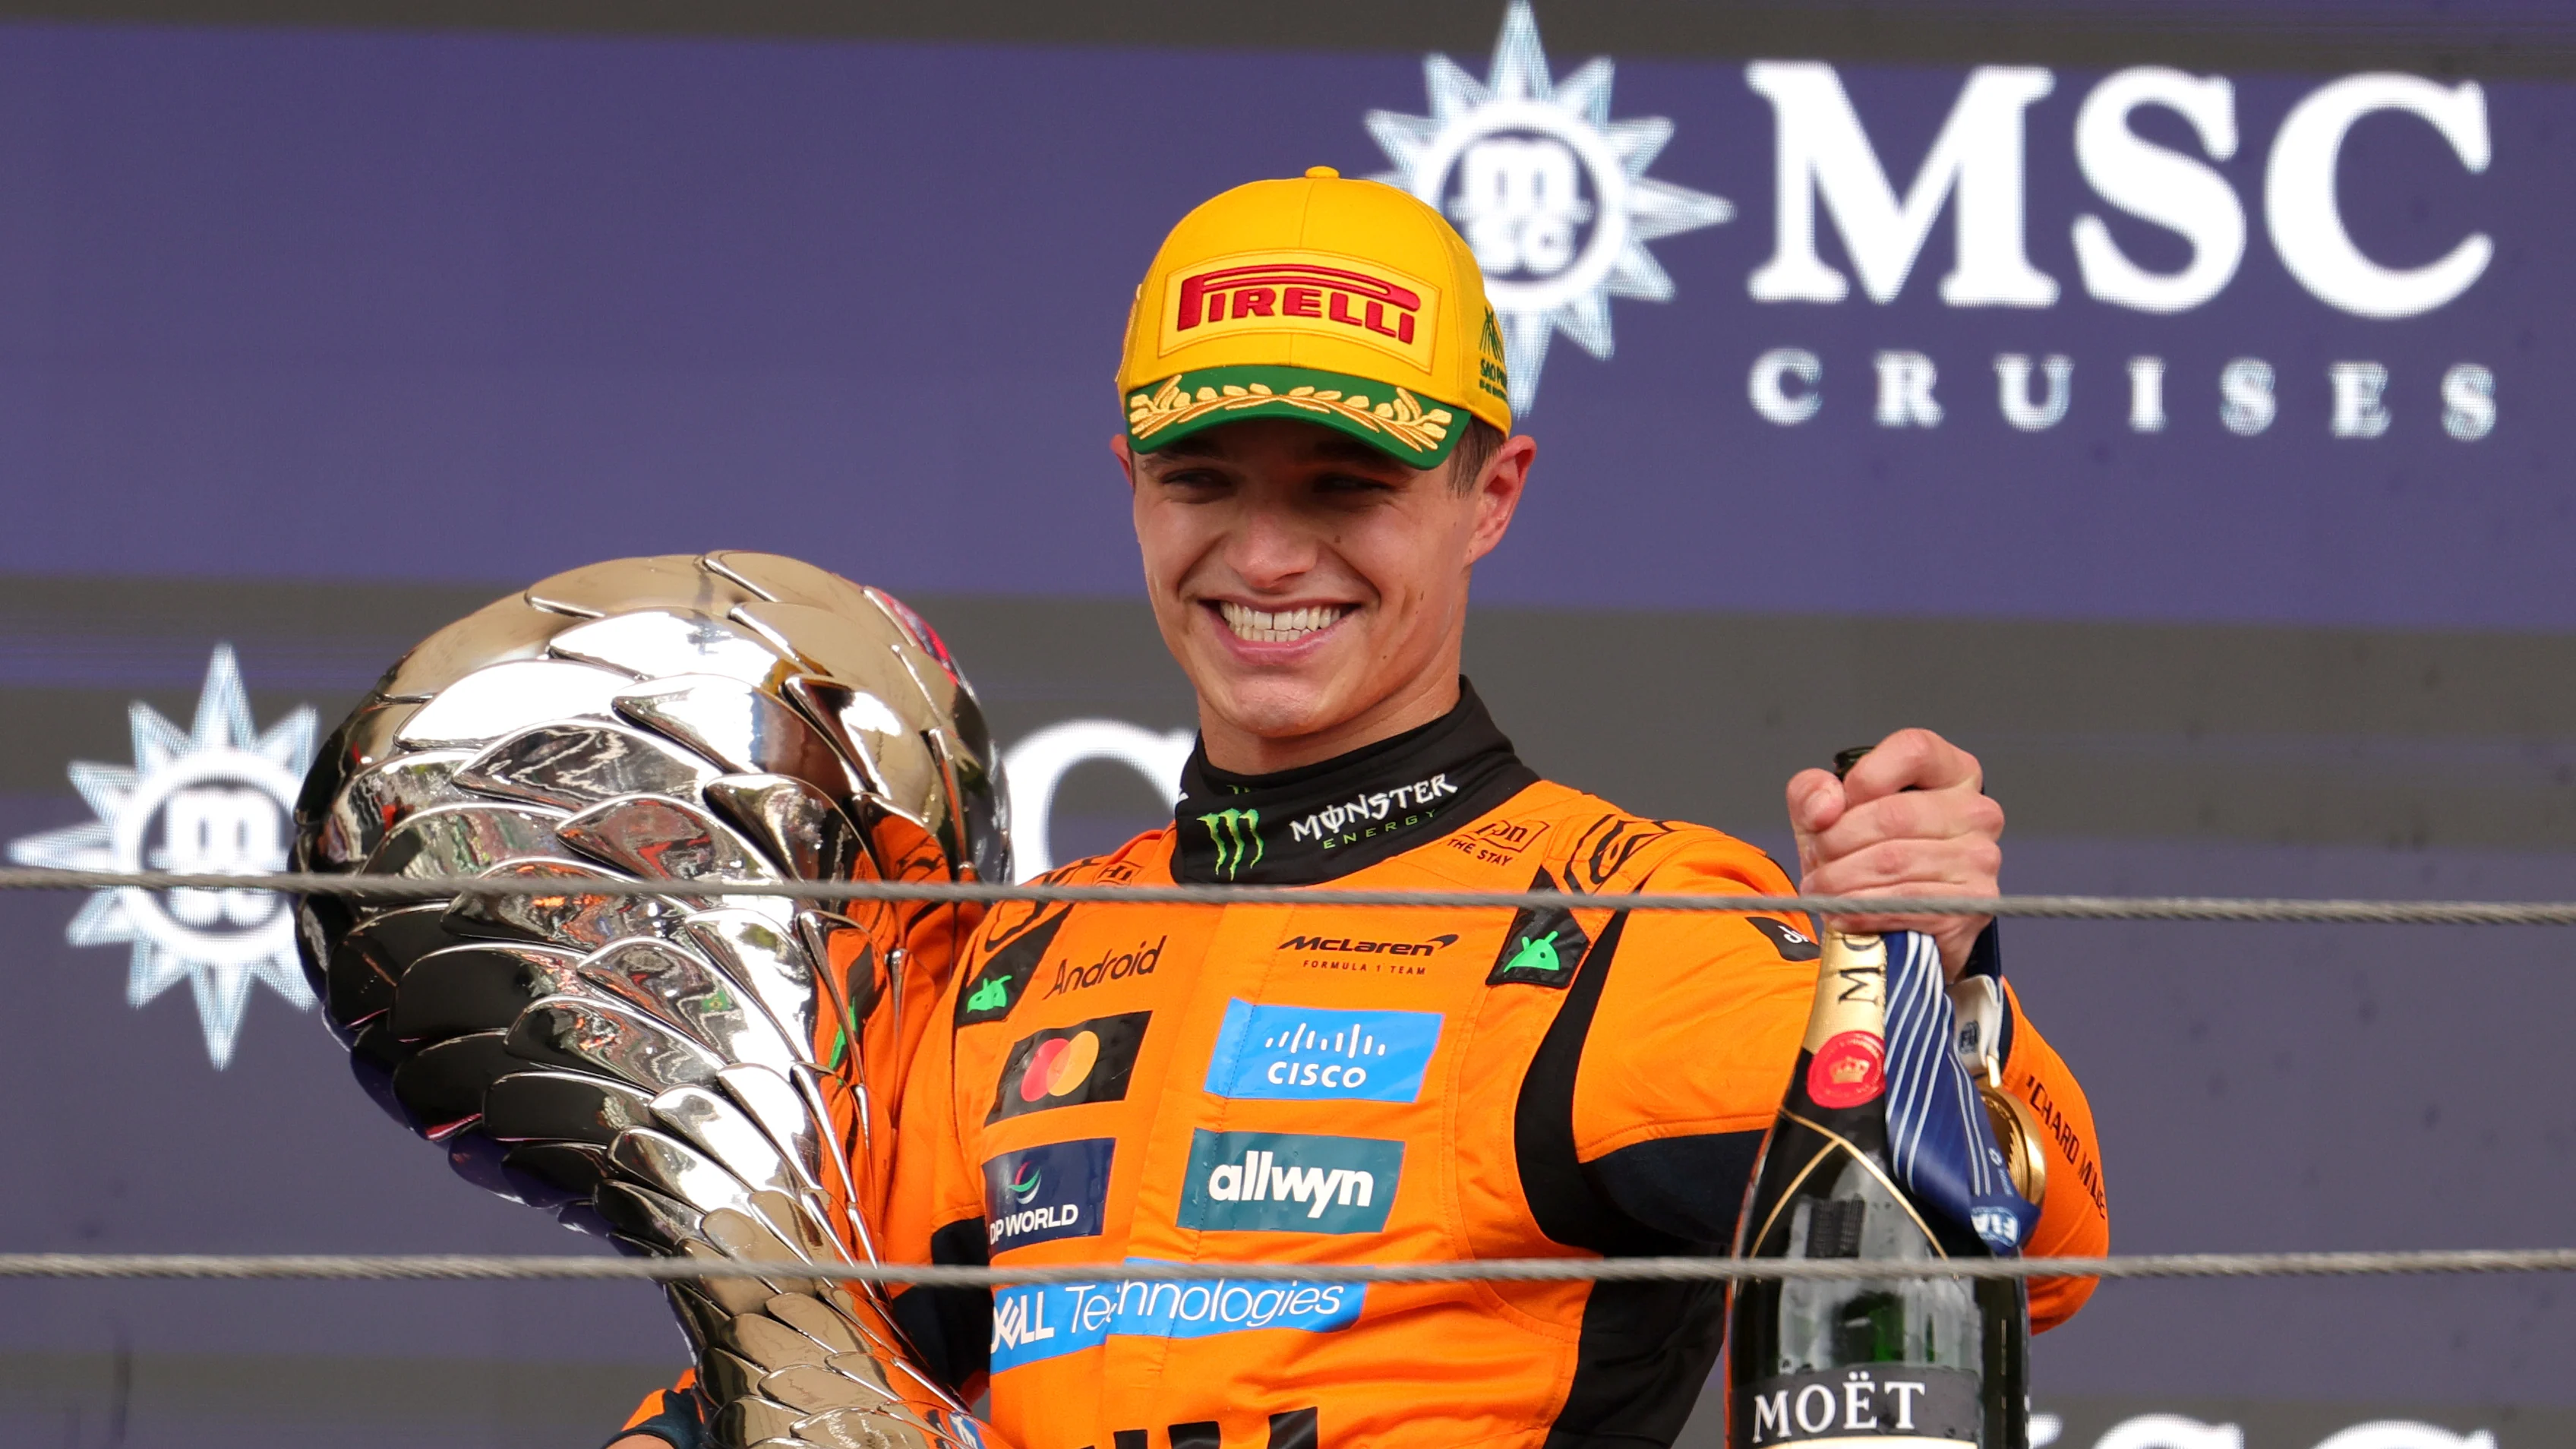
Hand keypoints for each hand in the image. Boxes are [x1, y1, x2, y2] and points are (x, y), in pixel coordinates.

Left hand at [1786, 728, 2001, 977]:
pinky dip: (1863, 909)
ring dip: (1842, 880)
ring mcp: (1980, 856)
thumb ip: (1812, 791)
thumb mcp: (1827, 811)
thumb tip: (1826, 806)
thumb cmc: (1865, 852)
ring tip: (1822, 889)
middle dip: (1838, 841)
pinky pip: (1906, 901)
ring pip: (1894, 861)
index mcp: (1951, 770)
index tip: (1836, 808)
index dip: (1864, 778)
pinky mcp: (1973, 902)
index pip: (1914, 750)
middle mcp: (1976, 809)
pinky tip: (1842, 912)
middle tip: (1816, 860)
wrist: (1893, 918)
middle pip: (1893, 813)